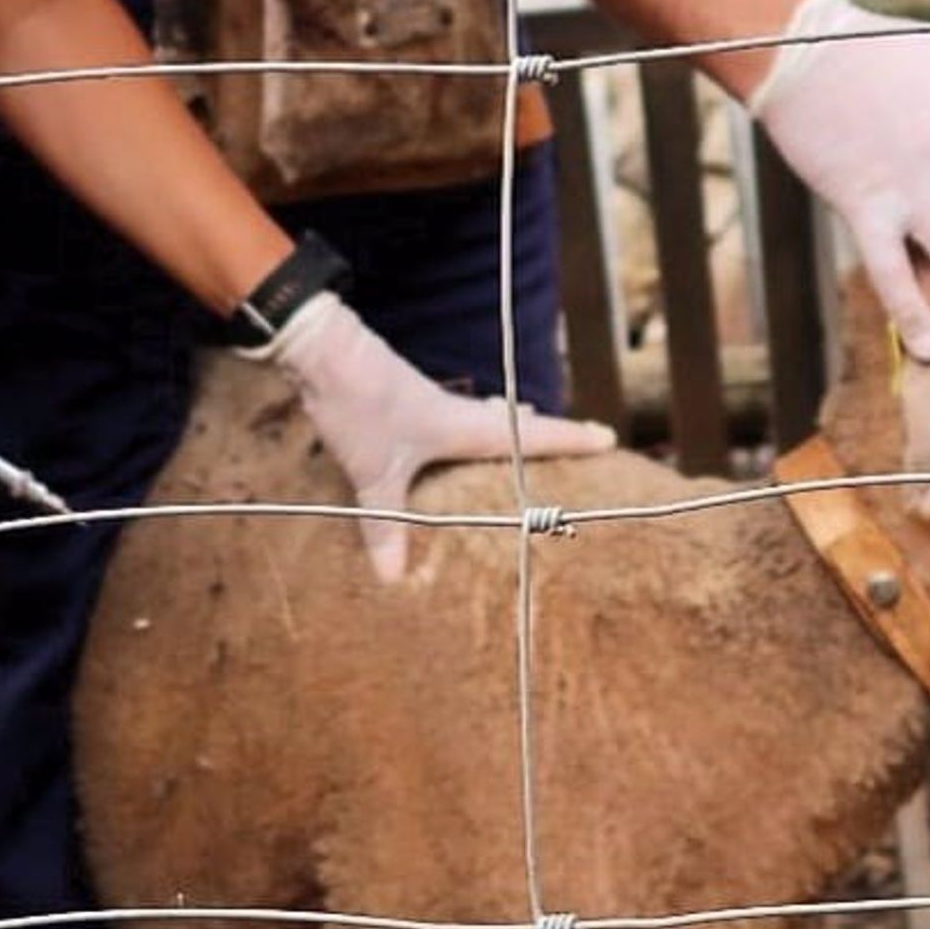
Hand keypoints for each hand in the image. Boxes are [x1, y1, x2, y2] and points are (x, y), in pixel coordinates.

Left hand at [257, 292, 616, 581]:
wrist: (321, 351)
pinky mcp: (405, 400)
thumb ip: (386, 524)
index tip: (608, 437)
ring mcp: (432, 403)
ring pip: (483, 418)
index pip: (532, 436)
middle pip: (513, 425)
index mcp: (465, 427)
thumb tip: (393, 579)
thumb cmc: (361, 407)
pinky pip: (452, 419)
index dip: (571, 438)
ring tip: (526, 430)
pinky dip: (469, 428)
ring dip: (506, 427)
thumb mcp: (375, 474)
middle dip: (546, 435)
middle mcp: (457, 413)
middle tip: (576, 440)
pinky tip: (452, 435)